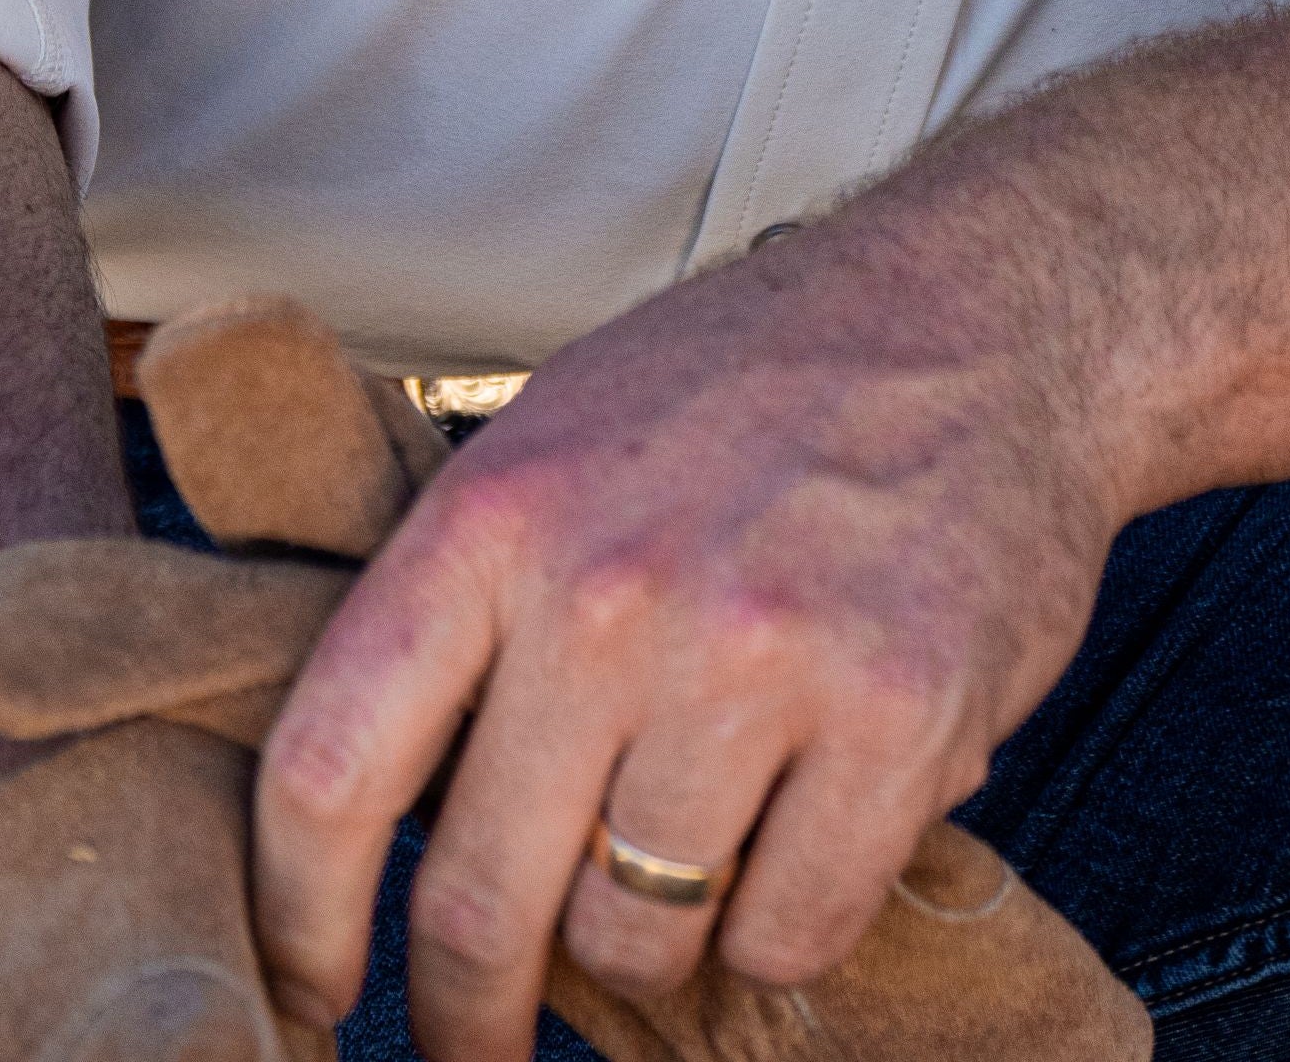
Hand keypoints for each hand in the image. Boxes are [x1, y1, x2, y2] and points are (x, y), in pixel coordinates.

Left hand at [247, 213, 1126, 1061]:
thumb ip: (475, 615)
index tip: (311, 991)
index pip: (330, 770)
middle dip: (470, 1011)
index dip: (297, 921)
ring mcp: (755, 654)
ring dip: (656, 942)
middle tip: (486, 1038)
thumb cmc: (761, 386)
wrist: (992, 302)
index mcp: (498, 513)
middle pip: (477, 900)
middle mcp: (609, 587)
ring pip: (638, 938)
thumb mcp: (564, 438)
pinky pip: (789, 933)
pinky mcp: (895, 715)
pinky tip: (808, 831)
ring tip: (695, 856)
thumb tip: (380, 831)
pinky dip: (788, 923)